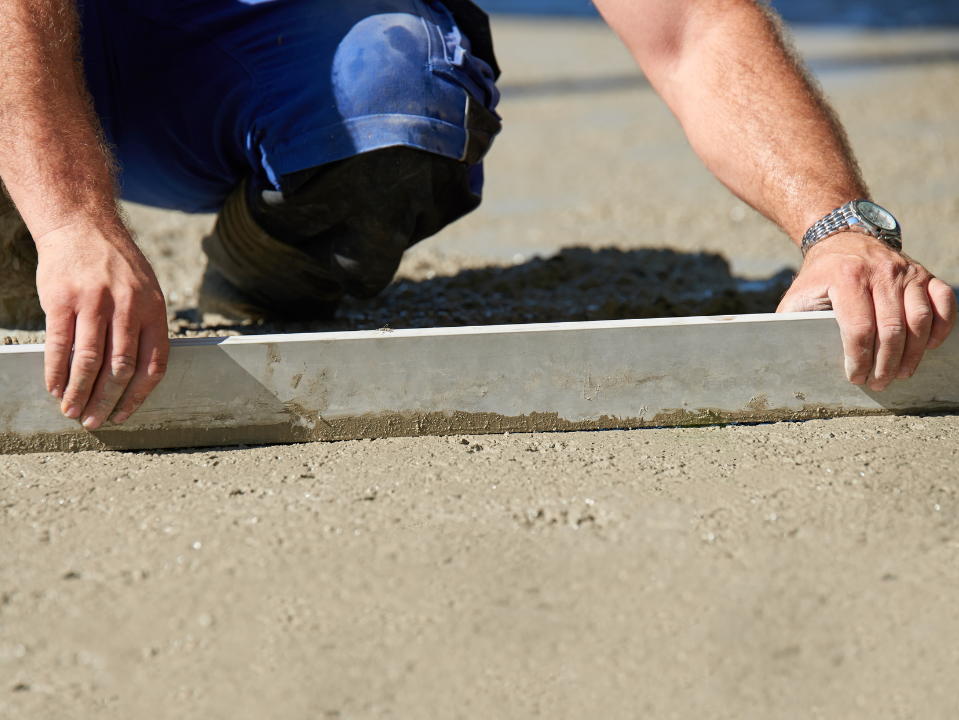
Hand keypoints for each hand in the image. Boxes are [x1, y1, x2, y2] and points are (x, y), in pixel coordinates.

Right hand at [34, 221, 168, 428]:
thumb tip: (138, 377)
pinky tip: (53, 387)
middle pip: (121, 367)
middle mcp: (128, 307)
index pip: (153, 364)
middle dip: (106, 401)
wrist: (83, 226)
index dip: (138, 396)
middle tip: (94, 422)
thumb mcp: (146, 292)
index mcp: (154, 310)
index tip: (123, 415)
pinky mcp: (63, 299)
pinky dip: (56, 371)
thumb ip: (145, 329)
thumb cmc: (117, 267)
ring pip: (89, 360)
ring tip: (71, 411)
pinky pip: (60, 344)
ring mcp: (94, 302)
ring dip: (79, 391)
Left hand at [777, 232, 956, 390]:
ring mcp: (906, 271)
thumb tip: (786, 353)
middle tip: (879, 383)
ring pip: (919, 319)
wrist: (842, 240)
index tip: (856, 377)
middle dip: (886, 364)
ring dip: (913, 353)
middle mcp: (880, 272)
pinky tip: (929, 346)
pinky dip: (942, 326)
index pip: (858, 329)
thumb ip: (794, 322)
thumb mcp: (798, 296)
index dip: (859, 359)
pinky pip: (944, 301)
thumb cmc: (819, 277)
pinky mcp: (924, 274)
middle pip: (891, 329)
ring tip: (901, 373)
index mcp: (846, 278)